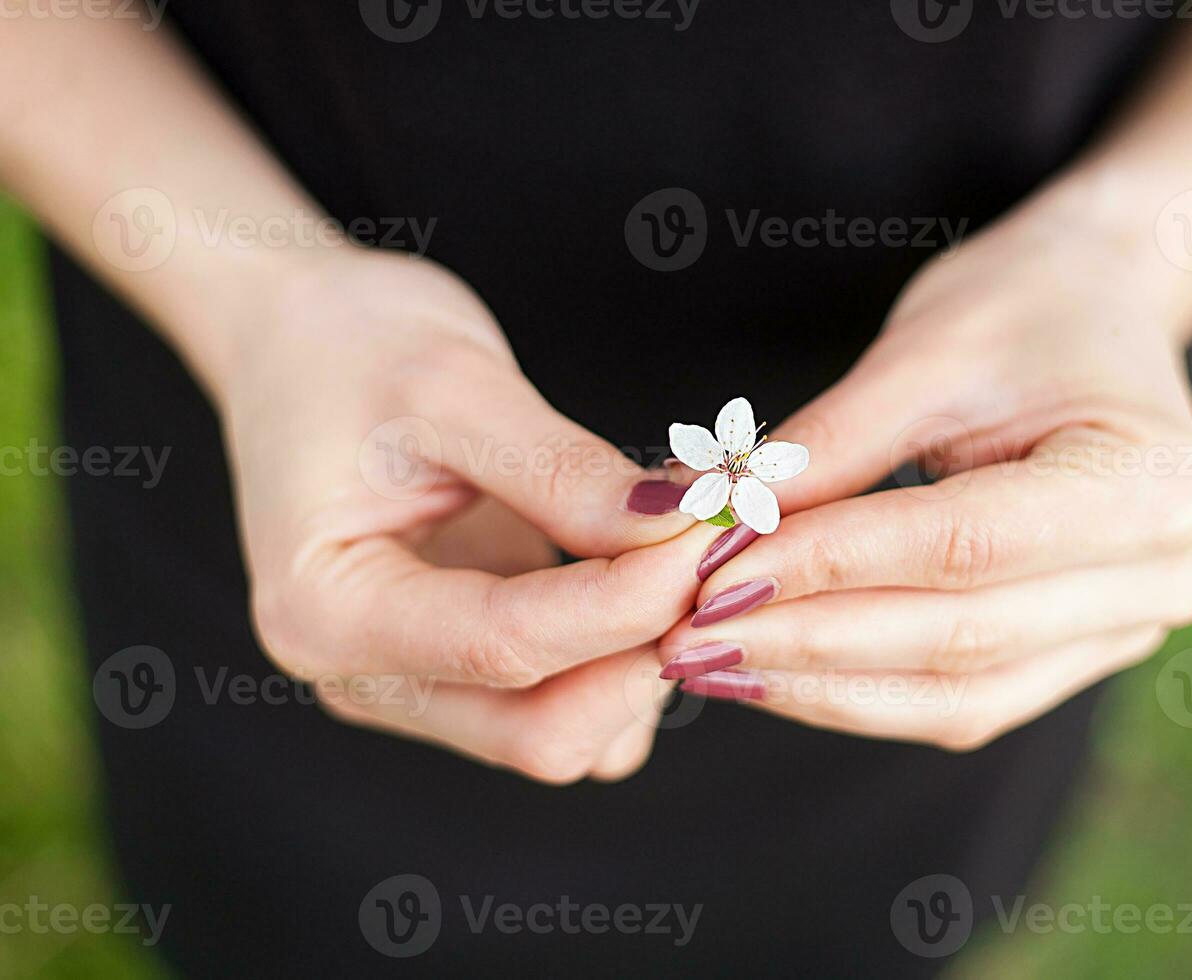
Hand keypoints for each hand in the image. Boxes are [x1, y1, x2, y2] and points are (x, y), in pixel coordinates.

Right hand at [221, 249, 715, 781]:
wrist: (300, 338)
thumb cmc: (352, 344)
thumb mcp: (457, 387)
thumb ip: (566, 475)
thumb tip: (684, 532)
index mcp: (325, 612)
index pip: (508, 646)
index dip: (630, 600)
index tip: (716, 534)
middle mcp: (360, 678)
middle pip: (540, 732)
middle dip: (646, 655)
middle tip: (721, 556)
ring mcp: (412, 683)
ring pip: (563, 734)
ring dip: (646, 663)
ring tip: (694, 556)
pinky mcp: (459, 670)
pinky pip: (566, 706)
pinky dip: (626, 660)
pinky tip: (656, 577)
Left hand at [658, 222, 1191, 748]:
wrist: (1099, 311)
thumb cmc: (1022, 309)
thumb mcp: (923, 353)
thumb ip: (823, 450)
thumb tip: (702, 524)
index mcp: (1154, 483)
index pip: (963, 544)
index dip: (830, 567)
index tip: (712, 574)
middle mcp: (1165, 574)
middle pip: (962, 636)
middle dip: (809, 642)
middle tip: (686, 636)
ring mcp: (1129, 629)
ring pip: (957, 694)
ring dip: (822, 686)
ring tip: (709, 664)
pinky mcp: (1078, 655)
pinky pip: (962, 701)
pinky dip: (859, 692)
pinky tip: (770, 671)